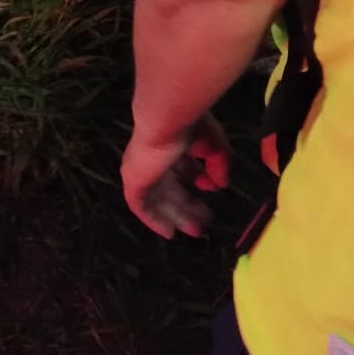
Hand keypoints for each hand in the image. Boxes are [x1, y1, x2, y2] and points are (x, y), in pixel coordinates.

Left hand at [121, 115, 229, 238]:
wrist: (165, 122)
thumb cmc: (189, 128)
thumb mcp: (214, 147)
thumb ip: (218, 166)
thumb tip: (220, 184)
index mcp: (170, 143)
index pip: (182, 165)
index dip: (197, 178)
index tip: (213, 188)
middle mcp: (153, 158)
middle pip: (171, 186)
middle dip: (187, 204)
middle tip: (204, 221)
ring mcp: (141, 170)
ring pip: (159, 199)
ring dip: (177, 215)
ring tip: (195, 231)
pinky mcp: (133, 182)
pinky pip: (141, 207)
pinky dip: (154, 220)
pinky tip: (169, 232)